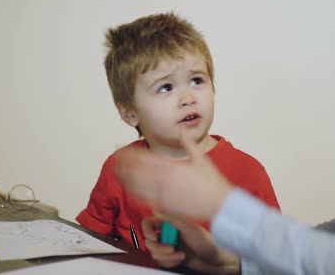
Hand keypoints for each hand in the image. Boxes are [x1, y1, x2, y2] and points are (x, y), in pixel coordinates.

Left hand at [115, 128, 232, 219]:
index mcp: (171, 166)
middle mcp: (164, 180)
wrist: (219, 204)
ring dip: (125, 178)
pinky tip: (130, 189)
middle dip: (124, 164)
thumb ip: (188, 142)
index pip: (144, 158)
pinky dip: (135, 192)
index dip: (130, 154)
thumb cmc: (212, 182)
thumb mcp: (200, 158)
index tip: (122, 150)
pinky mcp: (165, 206)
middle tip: (115, 159)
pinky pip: (145, 199)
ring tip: (116, 172)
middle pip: (136, 171)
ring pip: (137, 186)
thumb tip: (181, 129)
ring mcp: (163, 194)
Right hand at [142, 214, 239, 274]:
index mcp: (170, 222)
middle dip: (160, 248)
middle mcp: (168, 233)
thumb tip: (155, 209)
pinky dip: (169, 262)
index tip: (154, 237)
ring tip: (181, 255)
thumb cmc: (206, 242)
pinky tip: (180, 259)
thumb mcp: (188, 228)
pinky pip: (160, 261)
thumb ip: (171, 218)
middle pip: (149, 240)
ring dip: (167, 256)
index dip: (147, 230)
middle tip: (172, 249)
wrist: (215, 260)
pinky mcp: (170, 257)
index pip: (149, 223)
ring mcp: (168, 245)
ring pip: (154, 252)